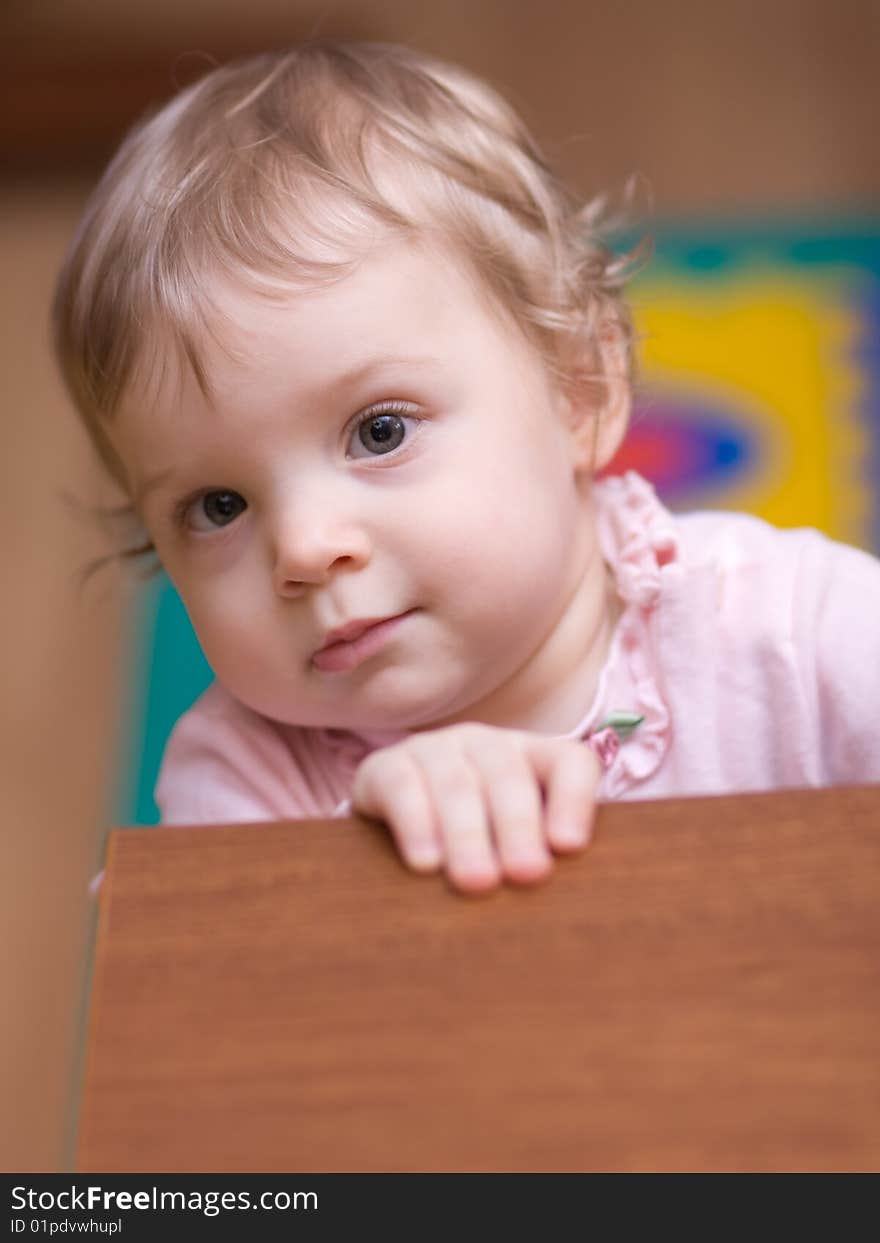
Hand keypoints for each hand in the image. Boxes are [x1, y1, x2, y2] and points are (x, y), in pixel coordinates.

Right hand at [351, 722, 600, 893]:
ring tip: (477, 881)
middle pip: (509, 775)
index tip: (569, 847)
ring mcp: (434, 750)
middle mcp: (485, 745)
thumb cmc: (479, 847)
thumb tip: (569, 902)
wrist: (397, 826)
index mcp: (532, 757)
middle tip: (527, 874)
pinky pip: (402, 785)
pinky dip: (416, 823)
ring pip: (456, 783)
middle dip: (519, 826)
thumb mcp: (515, 849)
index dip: (575, 801)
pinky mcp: (385, 766)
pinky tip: (426, 862)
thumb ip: (544, 860)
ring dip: (469, 834)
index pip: (569, 763)